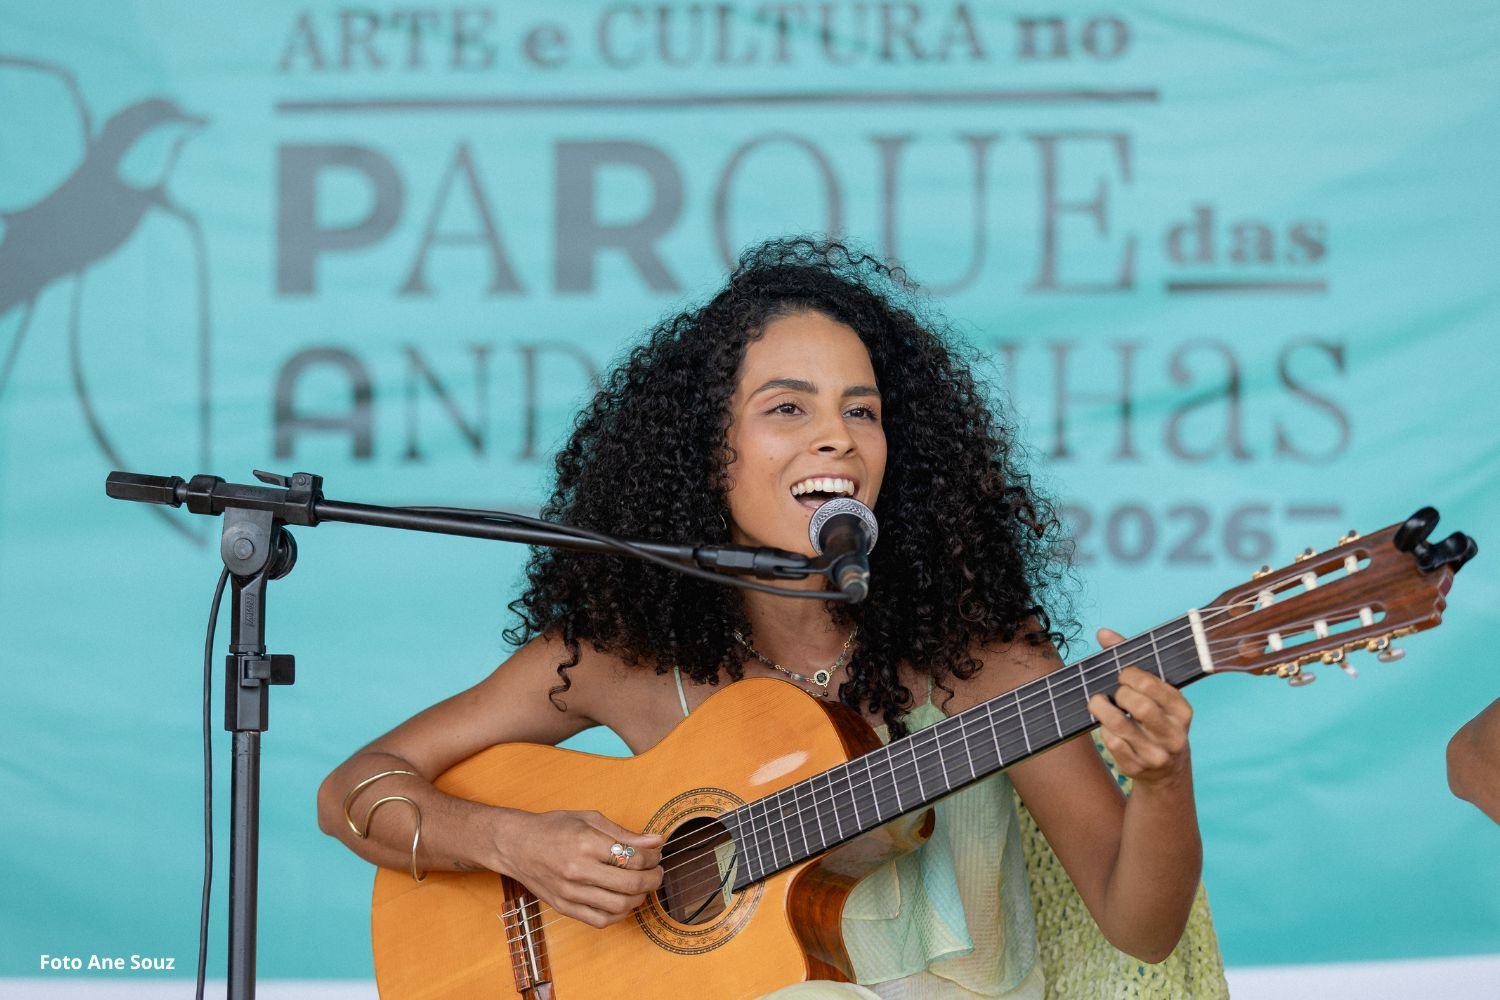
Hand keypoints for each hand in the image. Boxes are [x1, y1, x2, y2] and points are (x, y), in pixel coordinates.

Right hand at [496, 810, 663, 927]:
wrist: (515, 845)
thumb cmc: (552, 828)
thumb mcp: (589, 819)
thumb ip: (623, 833)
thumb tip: (655, 841)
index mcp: (585, 843)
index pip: (633, 858)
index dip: (653, 857)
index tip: (655, 853)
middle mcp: (578, 870)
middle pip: (631, 884)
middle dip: (653, 879)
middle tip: (656, 872)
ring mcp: (570, 892)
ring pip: (620, 906)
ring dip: (640, 898)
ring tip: (642, 886)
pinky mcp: (564, 907)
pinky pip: (600, 921)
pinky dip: (619, 915)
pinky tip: (623, 902)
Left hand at [1087, 628, 1193, 786]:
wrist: (1166, 771)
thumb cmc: (1156, 721)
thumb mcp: (1155, 695)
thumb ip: (1131, 661)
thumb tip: (1103, 633)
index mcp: (1182, 711)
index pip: (1152, 685)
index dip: (1130, 675)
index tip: (1123, 675)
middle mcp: (1173, 734)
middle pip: (1139, 705)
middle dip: (1119, 693)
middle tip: (1115, 692)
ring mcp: (1156, 754)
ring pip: (1121, 726)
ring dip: (1101, 709)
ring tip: (1097, 702)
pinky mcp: (1137, 768)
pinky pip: (1112, 744)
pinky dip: (1103, 730)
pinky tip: (1106, 726)